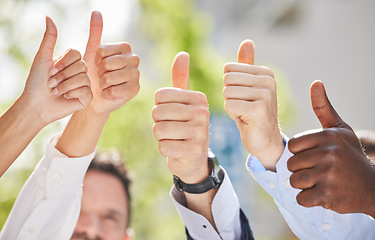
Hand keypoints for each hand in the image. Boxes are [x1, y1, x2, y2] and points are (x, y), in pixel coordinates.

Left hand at [20, 17, 91, 126]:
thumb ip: (49, 38)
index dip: (62, 63)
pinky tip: (66, 98)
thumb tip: (49, 17)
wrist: (36, 105)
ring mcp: (85, 85)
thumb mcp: (43, 58)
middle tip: (52, 84)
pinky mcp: (87, 98)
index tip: (50, 71)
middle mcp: (81, 72)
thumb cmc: (37, 83)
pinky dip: (72, 93)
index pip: (76, 54)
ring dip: (65, 85)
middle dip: (62, 75)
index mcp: (72, 62)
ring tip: (56, 92)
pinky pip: (86, 90)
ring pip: (83, 78)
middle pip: (81, 65)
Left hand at [83, 11, 139, 116]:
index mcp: (125, 48)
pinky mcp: (135, 90)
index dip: (96, 60)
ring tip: (106, 85)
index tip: (98, 64)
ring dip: (103, 84)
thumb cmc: (93, 74)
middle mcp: (134, 59)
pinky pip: (115, 90)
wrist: (96, 97)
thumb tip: (96, 12)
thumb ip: (95, 32)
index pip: (103, 51)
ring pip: (111, 78)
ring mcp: (136, 75)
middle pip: (108, 64)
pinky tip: (110, 93)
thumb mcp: (92, 52)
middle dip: (100, 73)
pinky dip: (108, 93)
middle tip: (102, 76)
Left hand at [152, 52, 209, 183]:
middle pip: (157, 112)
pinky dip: (165, 149)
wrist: (194, 159)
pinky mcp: (193, 150)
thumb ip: (181, 79)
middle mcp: (202, 113)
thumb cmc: (185, 125)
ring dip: (161, 137)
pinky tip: (176, 149)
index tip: (172, 114)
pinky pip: (163, 147)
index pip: (160, 96)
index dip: (159, 106)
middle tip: (172, 128)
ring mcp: (199, 132)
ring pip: (158, 130)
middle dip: (158, 123)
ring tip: (174, 138)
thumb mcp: (184, 102)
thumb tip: (183, 54)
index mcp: (199, 98)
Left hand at [223, 40, 283, 170]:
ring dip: (231, 106)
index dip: (230, 86)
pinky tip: (245, 120)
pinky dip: (233, 115)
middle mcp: (268, 81)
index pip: (228, 70)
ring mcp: (265, 94)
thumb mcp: (248, 87)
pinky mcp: (258, 109)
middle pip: (227, 80)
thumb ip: (247, 65)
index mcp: (265, 72)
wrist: (264, 140)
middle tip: (243, 107)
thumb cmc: (252, 112)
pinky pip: (229, 105)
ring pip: (227, 93)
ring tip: (245, 113)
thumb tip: (247, 41)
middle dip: (229, 96)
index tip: (243, 97)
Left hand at [288, 80, 374, 216]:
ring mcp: (329, 175)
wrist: (371, 187)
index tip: (314, 156)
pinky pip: (301, 198)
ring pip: (294, 181)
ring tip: (320, 181)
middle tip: (319, 171)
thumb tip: (316, 82)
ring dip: (303, 185)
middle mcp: (329, 153)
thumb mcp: (339, 129)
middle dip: (301, 170)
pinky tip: (322, 193)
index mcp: (328, 136)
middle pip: (291, 164)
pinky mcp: (329, 195)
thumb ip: (323, 107)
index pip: (292, 146)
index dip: (299, 154)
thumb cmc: (349, 155)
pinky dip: (308, 199)